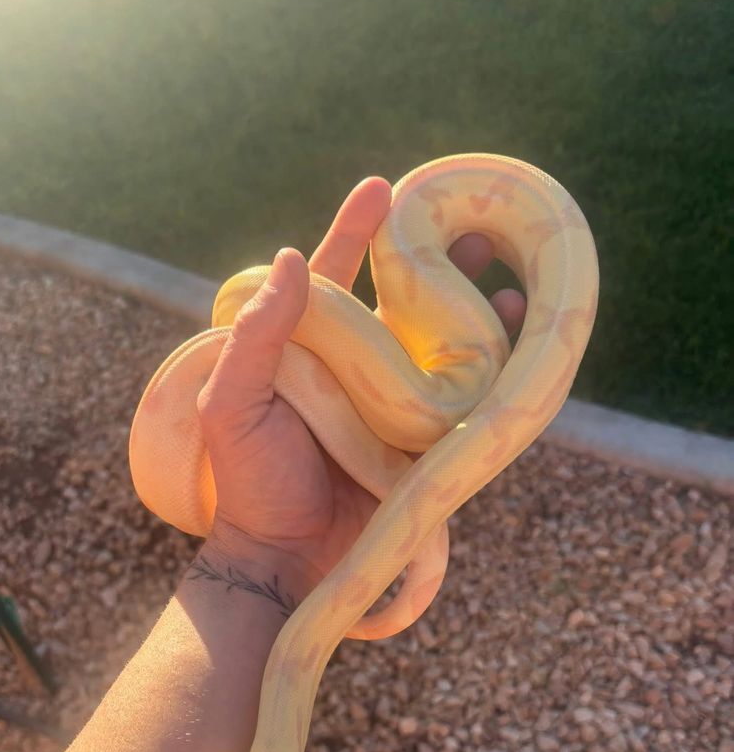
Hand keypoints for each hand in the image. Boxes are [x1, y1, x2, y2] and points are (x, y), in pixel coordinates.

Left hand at [197, 176, 526, 596]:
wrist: (288, 561)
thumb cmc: (250, 483)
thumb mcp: (234, 406)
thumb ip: (257, 337)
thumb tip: (289, 257)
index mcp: (302, 352)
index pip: (328, 278)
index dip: (355, 234)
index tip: (383, 189)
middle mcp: (350, 368)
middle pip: (396, 298)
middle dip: (433, 255)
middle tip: (471, 218)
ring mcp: (390, 401)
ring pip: (436, 337)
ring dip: (470, 297)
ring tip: (503, 261)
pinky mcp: (424, 436)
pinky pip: (462, 390)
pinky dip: (492, 359)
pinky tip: (518, 328)